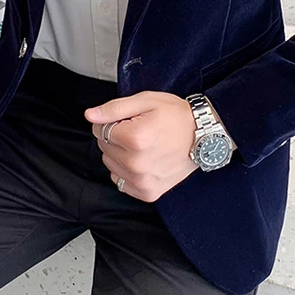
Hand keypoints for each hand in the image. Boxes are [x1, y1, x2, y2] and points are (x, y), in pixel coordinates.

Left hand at [84, 91, 198, 201]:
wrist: (204, 136)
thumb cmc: (176, 116)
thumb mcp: (145, 101)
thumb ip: (114, 108)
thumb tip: (90, 115)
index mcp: (135, 139)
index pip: (99, 129)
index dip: (112, 121)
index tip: (129, 120)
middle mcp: (136, 163)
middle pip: (104, 147)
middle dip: (116, 137)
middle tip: (139, 131)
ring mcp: (142, 181)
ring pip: (110, 164)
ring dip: (120, 154)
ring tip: (143, 146)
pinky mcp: (148, 192)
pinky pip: (120, 181)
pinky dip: (127, 171)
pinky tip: (144, 160)